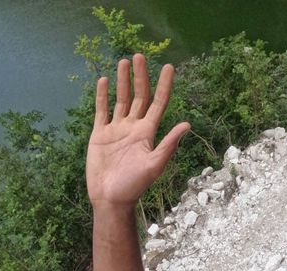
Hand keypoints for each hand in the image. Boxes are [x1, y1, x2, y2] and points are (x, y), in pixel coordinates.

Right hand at [87, 54, 190, 206]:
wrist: (110, 198)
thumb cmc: (134, 185)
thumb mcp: (155, 165)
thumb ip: (169, 144)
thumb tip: (187, 125)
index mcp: (148, 133)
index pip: (158, 104)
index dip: (164, 86)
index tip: (169, 67)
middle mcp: (133, 128)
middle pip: (139, 96)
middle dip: (141, 77)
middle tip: (141, 55)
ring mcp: (117, 130)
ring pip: (121, 99)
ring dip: (123, 81)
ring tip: (125, 61)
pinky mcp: (100, 134)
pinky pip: (102, 110)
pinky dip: (103, 95)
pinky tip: (105, 80)